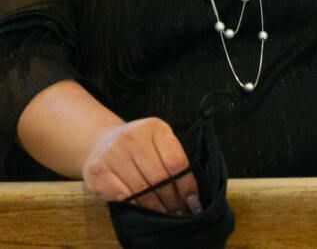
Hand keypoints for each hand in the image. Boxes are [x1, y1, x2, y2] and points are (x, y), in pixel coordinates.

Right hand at [82, 118, 199, 214]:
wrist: (102, 142)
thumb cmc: (138, 147)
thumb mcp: (158, 143)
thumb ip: (173, 162)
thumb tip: (190, 197)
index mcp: (154, 128)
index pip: (176, 162)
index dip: (186, 185)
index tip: (193, 202)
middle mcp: (131, 137)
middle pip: (159, 177)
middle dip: (172, 200)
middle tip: (179, 214)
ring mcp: (111, 153)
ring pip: (140, 190)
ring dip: (155, 208)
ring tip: (164, 215)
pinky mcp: (96, 171)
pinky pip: (121, 196)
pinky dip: (135, 207)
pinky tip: (143, 212)